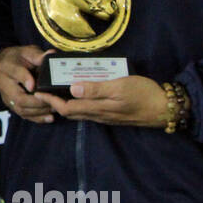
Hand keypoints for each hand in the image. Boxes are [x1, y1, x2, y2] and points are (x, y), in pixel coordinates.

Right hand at [0, 45, 54, 123]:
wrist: (2, 65)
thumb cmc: (17, 58)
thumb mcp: (26, 52)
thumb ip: (38, 55)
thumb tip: (51, 54)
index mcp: (8, 67)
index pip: (16, 73)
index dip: (25, 79)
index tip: (34, 85)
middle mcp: (4, 84)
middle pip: (18, 98)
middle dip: (37, 102)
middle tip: (52, 101)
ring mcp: (7, 96)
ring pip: (21, 109)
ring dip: (39, 111)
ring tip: (54, 109)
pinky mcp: (11, 104)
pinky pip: (23, 114)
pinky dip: (37, 118)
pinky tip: (49, 117)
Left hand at [34, 75, 168, 127]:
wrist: (164, 109)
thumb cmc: (143, 94)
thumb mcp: (120, 86)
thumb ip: (96, 89)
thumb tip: (72, 89)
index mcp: (97, 108)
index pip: (66, 108)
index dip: (50, 101)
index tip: (38, 92)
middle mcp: (98, 115)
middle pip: (70, 112)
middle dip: (54, 104)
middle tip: (44, 90)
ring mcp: (105, 116)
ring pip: (79, 112)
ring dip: (66, 104)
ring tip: (57, 90)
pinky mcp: (112, 114)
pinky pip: (89, 111)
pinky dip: (79, 104)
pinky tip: (80, 94)